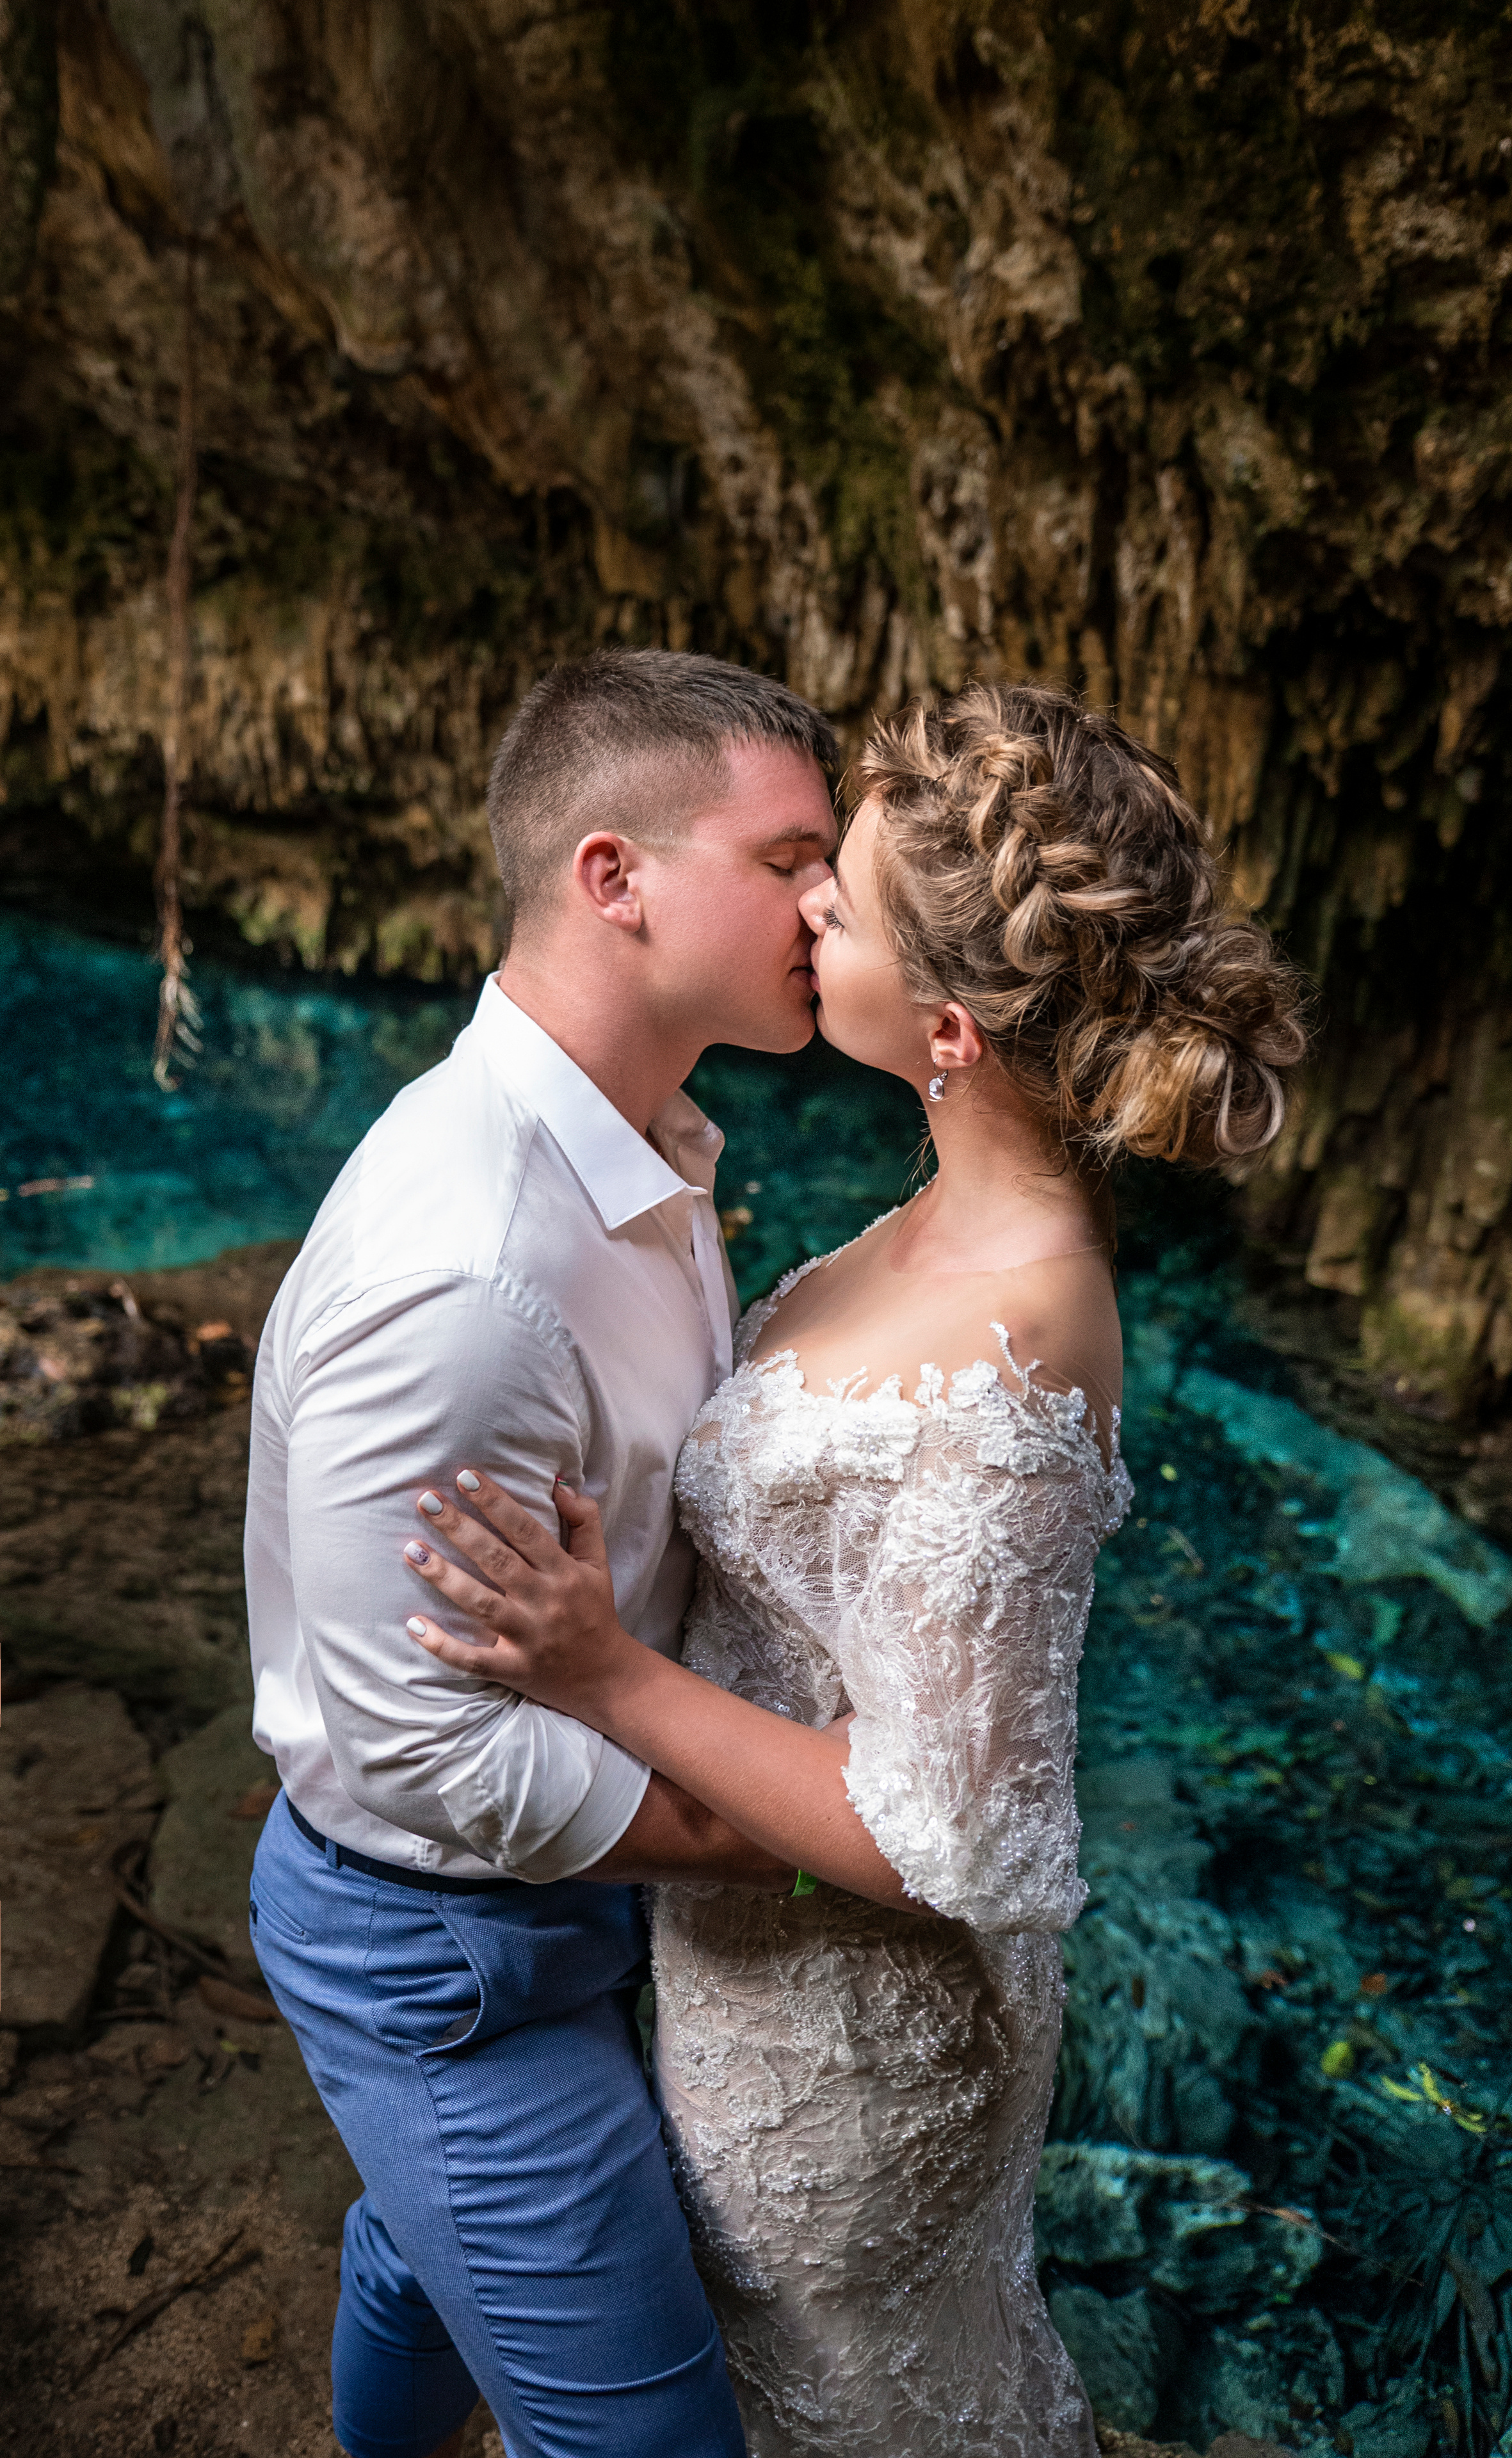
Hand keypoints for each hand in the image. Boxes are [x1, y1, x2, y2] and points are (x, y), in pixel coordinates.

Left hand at [402, 1470, 635, 1720]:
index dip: (495, 1502)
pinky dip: (441, 1645)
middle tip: (427, 1500)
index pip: (525, 1530)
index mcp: (564, 1573)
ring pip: (479, 1604)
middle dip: (460, 1528)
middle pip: (496, 1560)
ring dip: (443, 1576)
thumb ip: (584, 1520)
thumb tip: (558, 1485)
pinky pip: (472, 1659)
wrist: (606, 1679)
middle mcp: (545, 1601)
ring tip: (411, 1550)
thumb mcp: (598, 1564)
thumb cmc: (595, 1612)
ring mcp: (527, 1637)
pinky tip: (413, 1624)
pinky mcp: (513, 1669)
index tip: (465, 1476)